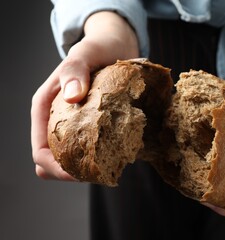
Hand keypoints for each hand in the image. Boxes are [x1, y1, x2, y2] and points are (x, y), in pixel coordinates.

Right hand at [31, 11, 138, 179]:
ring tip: (112, 164)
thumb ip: (75, 71)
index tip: (83, 174)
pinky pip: (90, 150)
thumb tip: (72, 96)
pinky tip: (119, 152)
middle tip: (102, 173)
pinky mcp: (89, 126)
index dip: (57, 169)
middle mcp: (56, 120)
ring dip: (88, 167)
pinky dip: (101, 157)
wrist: (115, 46)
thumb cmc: (98, 49)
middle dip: (73, 173)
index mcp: (45, 108)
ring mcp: (73, 124)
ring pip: (72, 160)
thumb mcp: (85, 54)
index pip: (40, 152)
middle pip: (54, 163)